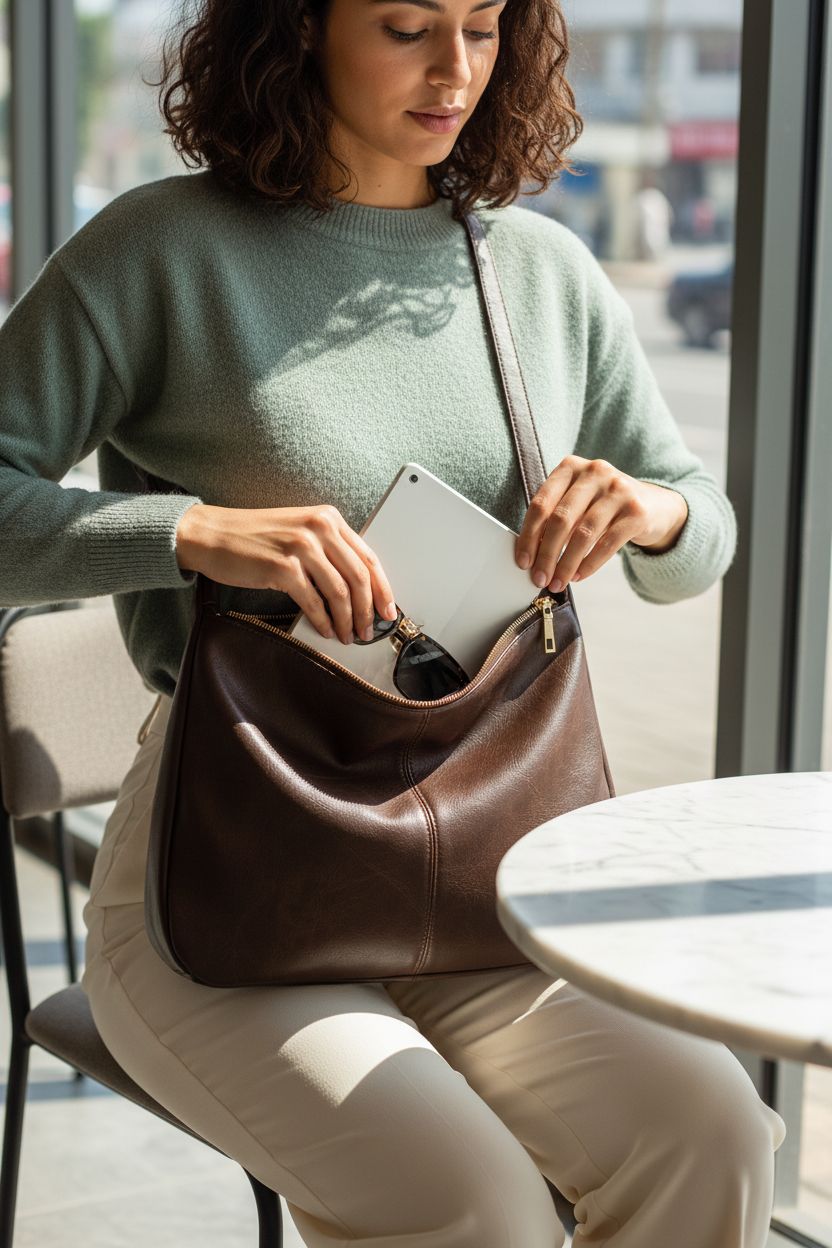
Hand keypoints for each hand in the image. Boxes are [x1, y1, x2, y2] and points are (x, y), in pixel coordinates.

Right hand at [175, 502, 397, 644]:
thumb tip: (356, 587)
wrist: (211, 535)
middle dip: (368, 610)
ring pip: (339, 592)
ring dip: (347, 620)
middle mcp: (318, 528)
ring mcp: (300, 547)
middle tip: (369, 631)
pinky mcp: (282, 568)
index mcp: (328, 518)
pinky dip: (323, 621)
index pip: (368, 556)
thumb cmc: (253, 537)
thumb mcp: (298, 531)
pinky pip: (313, 602)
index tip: (388, 610)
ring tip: (348, 636)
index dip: (382, 588)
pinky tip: (326, 630)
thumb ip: (328, 550)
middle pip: (358, 577)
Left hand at [514, 456, 688, 590]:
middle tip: (539, 578)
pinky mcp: (636, 511)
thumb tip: (531, 555)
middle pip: (561, 519)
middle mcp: (595, 472)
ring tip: (558, 582)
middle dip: (546, 554)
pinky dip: (589, 565)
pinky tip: (578, 576)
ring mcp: (618, 489)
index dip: (528, 536)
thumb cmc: (603, 507)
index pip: (541, 504)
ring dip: (566, 564)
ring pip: (583, 534)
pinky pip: (606, 544)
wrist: (654, 505)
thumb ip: (554, 518)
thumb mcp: (577, 502)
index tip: (523, 561)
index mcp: (571, 467)